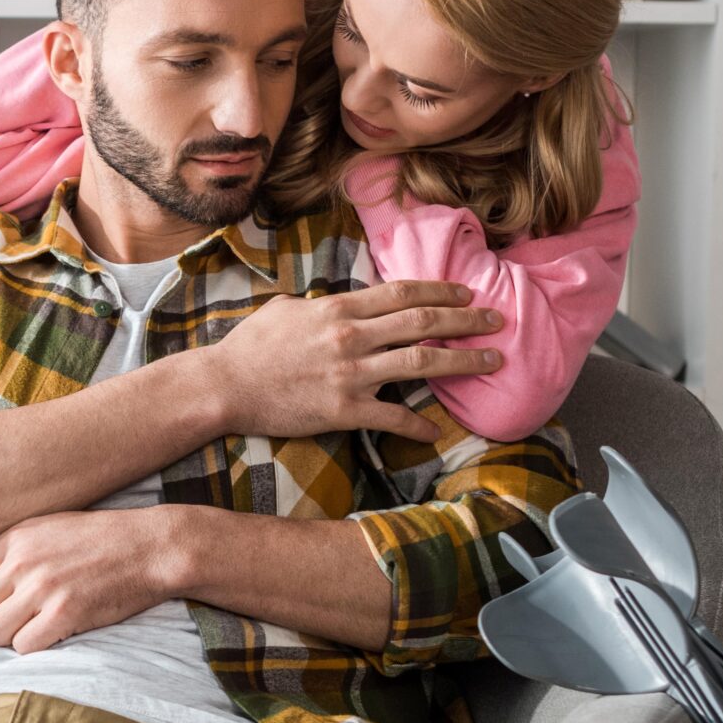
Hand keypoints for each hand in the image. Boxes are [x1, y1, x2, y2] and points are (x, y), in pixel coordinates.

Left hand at [0, 508, 175, 652]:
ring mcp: (42, 589)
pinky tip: (53, 633)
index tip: (0, 602)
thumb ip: (10, 551)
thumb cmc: (101, 540)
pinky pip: (23, 647)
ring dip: (10, 637)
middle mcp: (22, 562)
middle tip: (16, 620)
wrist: (150, 548)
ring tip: (34, 628)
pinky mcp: (64, 614)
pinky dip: (34, 647)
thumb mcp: (48, 528)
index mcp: (15, 539)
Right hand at [207, 280, 503, 442]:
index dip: (442, 291)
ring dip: (463, 361)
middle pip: (424, 322)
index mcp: (340, 307)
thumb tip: (339, 301)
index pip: (404, 293)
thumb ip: (320, 303)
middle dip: (468, 320)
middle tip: (498, 321)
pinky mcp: (343, 410)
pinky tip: (437, 431)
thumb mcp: (286, 308)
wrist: (224, 385)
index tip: (468, 294)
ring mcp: (351, 374)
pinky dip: (418, 425)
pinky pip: (392, 418)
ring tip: (492, 360)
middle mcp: (352, 337)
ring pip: (421, 363)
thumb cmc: (249, 346)